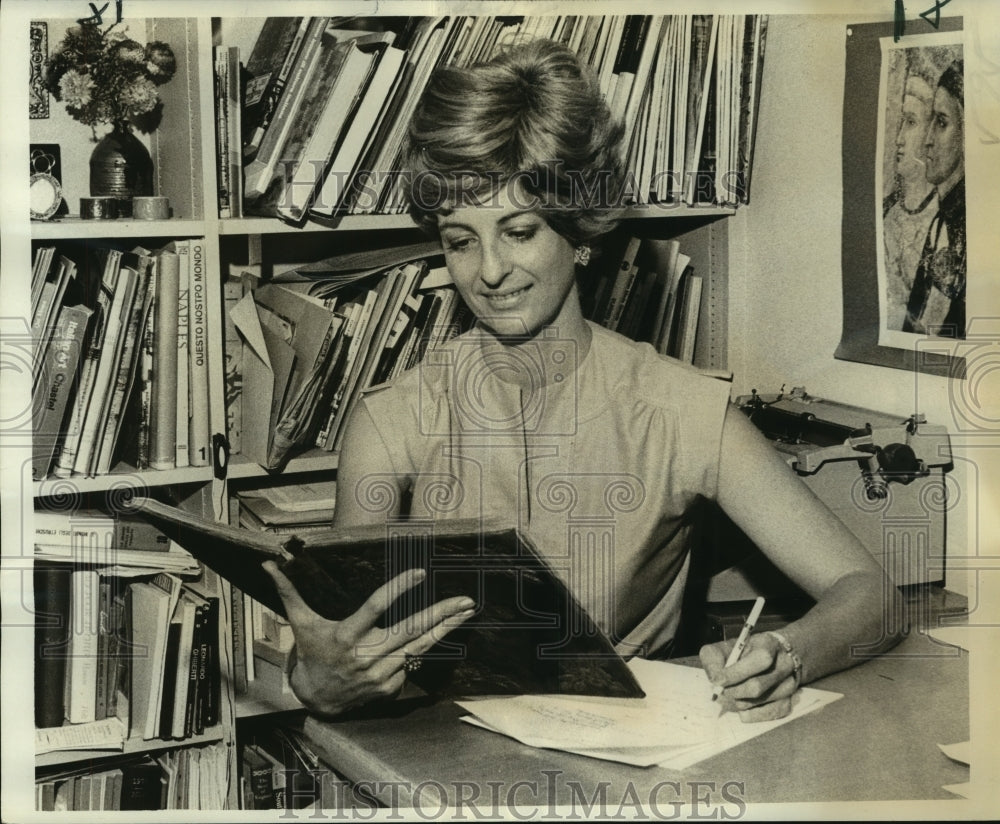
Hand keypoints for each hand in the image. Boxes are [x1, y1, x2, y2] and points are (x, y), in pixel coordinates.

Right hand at [263, 562, 475, 715]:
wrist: (316, 700)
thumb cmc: (311, 653)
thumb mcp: (300, 623)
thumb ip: (289, 592)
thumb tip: (269, 564)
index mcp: (346, 636)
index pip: (376, 607)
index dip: (398, 589)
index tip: (420, 572)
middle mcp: (365, 655)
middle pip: (411, 630)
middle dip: (441, 614)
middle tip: (466, 600)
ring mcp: (380, 674)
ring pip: (420, 647)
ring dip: (446, 630)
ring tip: (467, 612)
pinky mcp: (390, 688)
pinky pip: (413, 663)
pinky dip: (427, 648)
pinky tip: (442, 633)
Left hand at [699, 633, 797, 722]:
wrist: (772, 658)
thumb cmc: (743, 652)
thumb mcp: (726, 646)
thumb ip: (714, 658)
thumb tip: (714, 680)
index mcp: (768, 644)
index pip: (760, 660)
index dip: (736, 672)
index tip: (717, 681)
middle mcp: (784, 665)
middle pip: (756, 686)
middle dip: (732, 691)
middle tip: (720, 691)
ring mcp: (788, 686)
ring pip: (757, 702)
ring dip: (737, 702)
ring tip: (730, 694)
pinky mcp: (788, 703)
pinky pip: (765, 715)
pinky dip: (748, 713)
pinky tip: (741, 704)